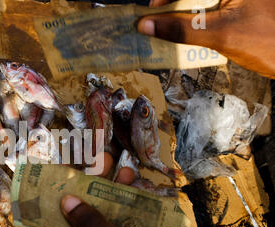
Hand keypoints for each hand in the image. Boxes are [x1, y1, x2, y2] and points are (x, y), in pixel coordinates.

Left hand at [45, 152, 191, 226]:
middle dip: (93, 190)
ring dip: (115, 200)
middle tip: (104, 165)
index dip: (57, 196)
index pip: (53, 223)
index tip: (65, 172)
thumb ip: (89, 222)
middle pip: (81, 219)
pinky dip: (129, 217)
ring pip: (105, 225)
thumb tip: (65, 201)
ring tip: (127, 174)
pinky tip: (141, 198)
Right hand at [137, 0, 274, 78]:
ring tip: (167, 37)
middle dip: (172, 11)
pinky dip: (195, 27)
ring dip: (181, 21)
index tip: (149, 13)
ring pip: (198, 6)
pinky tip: (188, 40)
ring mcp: (234, 2)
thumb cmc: (268, 41)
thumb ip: (181, 29)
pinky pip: (208, 15)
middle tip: (156, 28)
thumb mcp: (220, 34)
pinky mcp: (237, 12)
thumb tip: (147, 25)